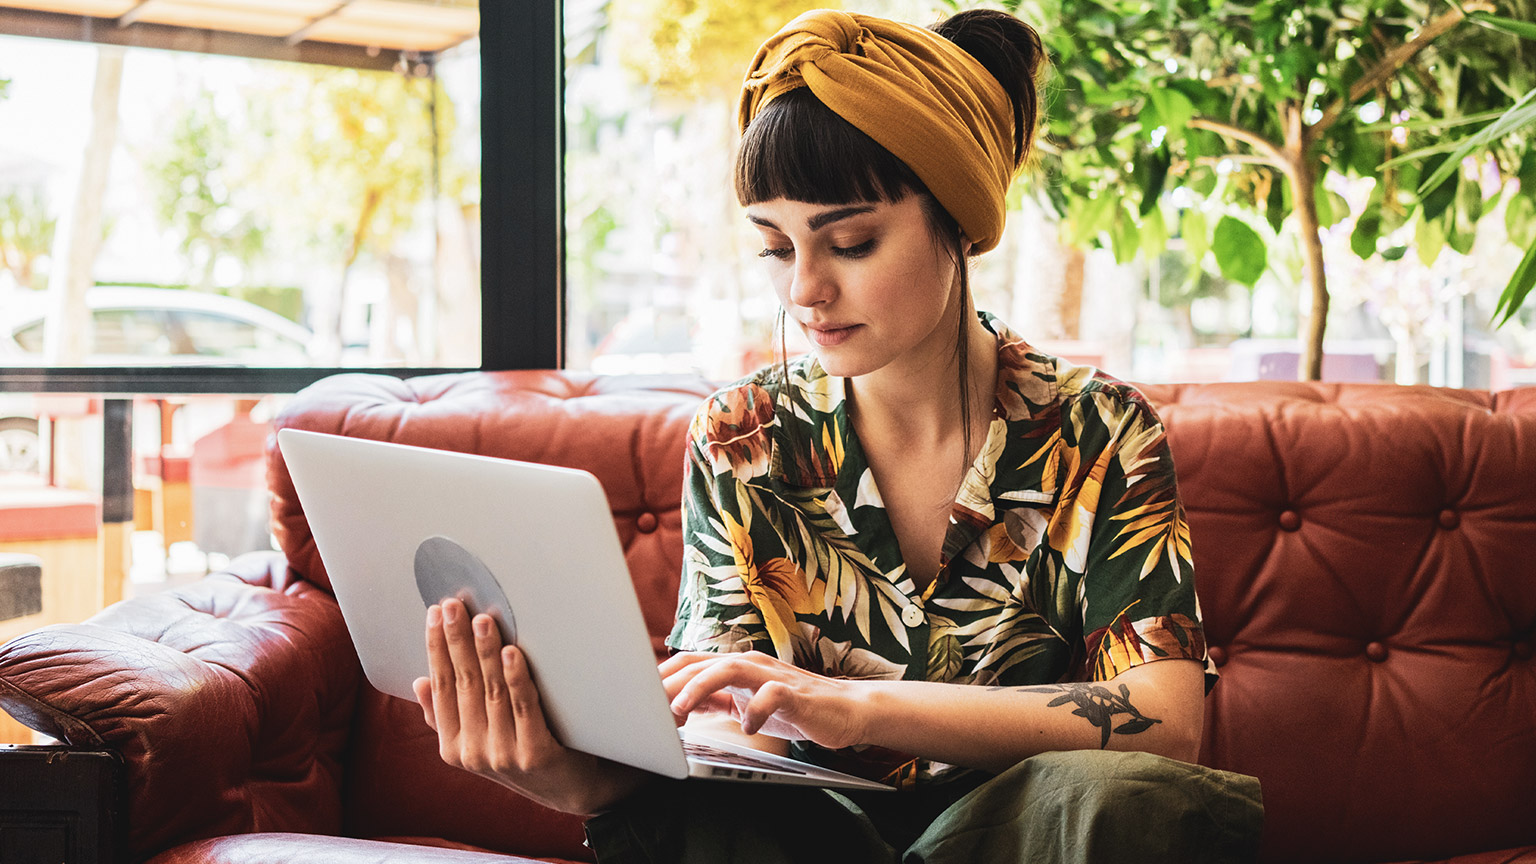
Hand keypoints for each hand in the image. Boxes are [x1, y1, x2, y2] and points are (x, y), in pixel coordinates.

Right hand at [412, 598, 632, 813]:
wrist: (571, 790)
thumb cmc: (523, 753)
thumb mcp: (479, 740)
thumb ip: (447, 716)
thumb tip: (419, 682)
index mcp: (452, 747)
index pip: (440, 686)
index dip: (436, 648)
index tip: (435, 613)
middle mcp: (472, 753)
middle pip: (463, 683)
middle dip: (457, 640)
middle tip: (454, 605)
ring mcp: (503, 755)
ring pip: (491, 691)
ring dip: (485, 652)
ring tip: (484, 620)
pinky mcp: (535, 755)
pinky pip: (524, 707)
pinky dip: (516, 678)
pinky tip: (511, 653)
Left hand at [660, 651, 864, 750]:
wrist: (844, 710)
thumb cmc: (794, 706)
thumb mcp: (746, 702)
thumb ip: (716, 699)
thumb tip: (679, 704)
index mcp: (736, 667)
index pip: (689, 662)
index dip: (661, 677)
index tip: (637, 698)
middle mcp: (750, 664)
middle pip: (701, 663)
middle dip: (670, 683)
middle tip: (646, 707)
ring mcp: (772, 676)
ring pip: (729, 668)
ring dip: (699, 688)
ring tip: (680, 711)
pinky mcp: (795, 693)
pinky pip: (772, 695)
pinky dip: (756, 710)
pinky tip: (747, 728)